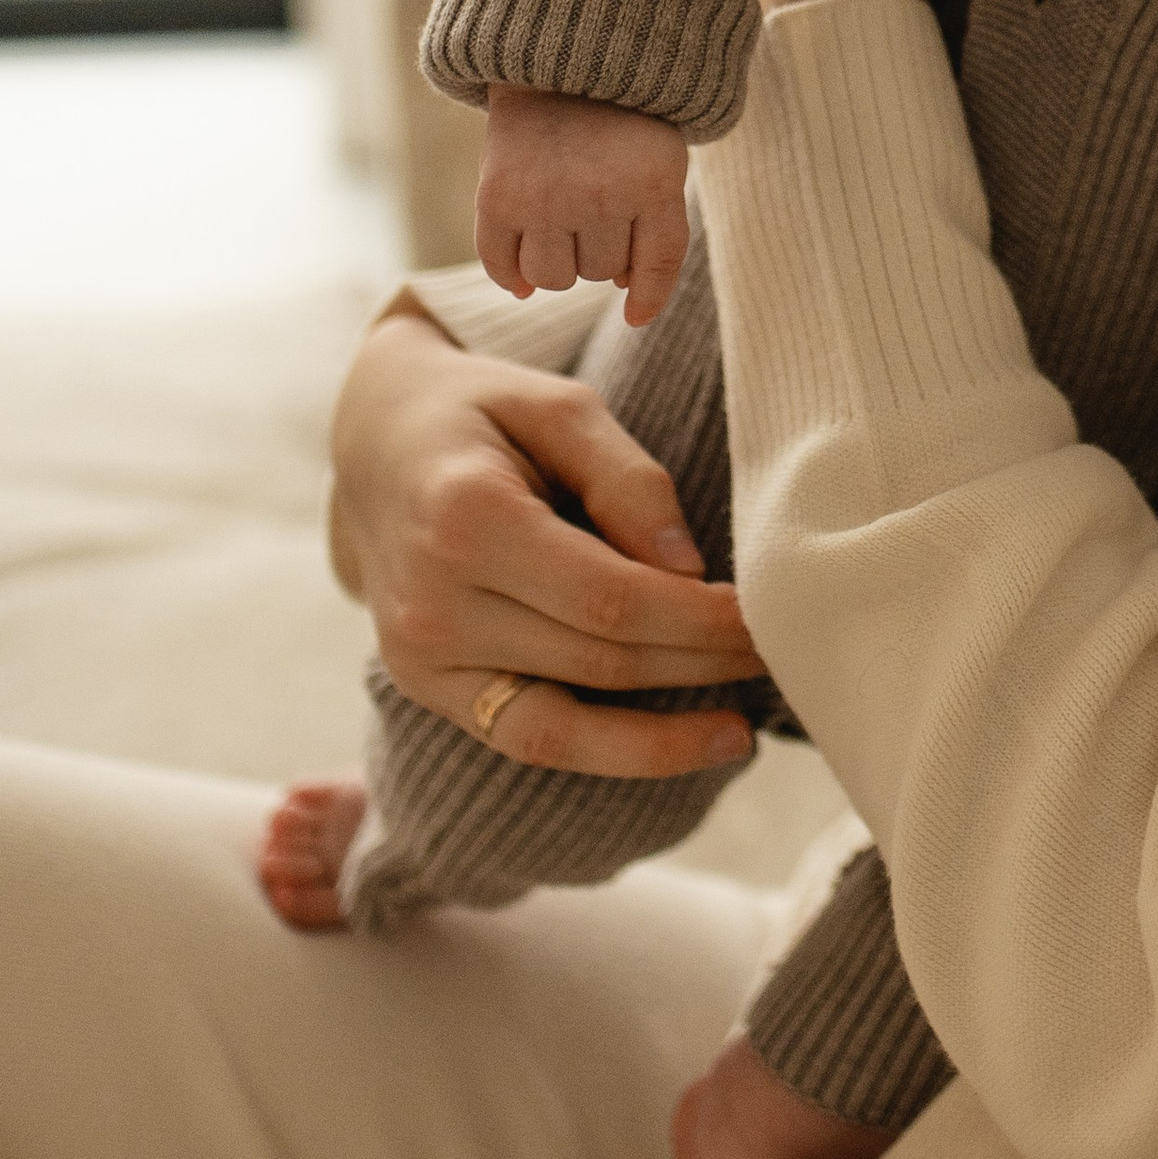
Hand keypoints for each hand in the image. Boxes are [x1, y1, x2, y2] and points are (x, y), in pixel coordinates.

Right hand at [327, 307, 761, 778]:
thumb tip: (688, 571)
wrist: (376, 444)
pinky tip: (678, 747)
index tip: (767, 616)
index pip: (609, 597)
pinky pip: (527, 739)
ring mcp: (419, 657)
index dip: (698, 619)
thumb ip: (628, 481)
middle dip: (699, 664)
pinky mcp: (424, 689)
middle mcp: (432, 601)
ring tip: (742, 731)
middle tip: (781, 655)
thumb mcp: (560, 405)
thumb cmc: (483, 413)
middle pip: (597, 661)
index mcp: (466, 518)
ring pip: (564, 723)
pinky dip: (607, 752)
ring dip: (663, 736)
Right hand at [476, 87, 689, 328]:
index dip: (647, 297)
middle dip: (598, 251)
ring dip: (557, 263)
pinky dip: (510, 277)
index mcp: (653, 182)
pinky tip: (520, 275)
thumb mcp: (658, 161)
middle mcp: (599, 194)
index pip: (656, 264)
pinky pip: (501, 266)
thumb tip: (623, 295)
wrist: (553, 65)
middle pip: (600, 272)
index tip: (633, 317)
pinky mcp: (497, 198)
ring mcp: (545, 198)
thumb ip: (656, 228)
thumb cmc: (618, 124)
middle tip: (589, 205)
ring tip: (558, 222)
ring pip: (553, 278)